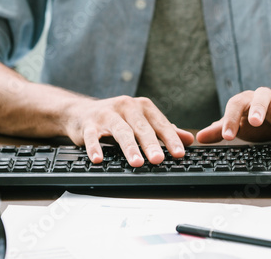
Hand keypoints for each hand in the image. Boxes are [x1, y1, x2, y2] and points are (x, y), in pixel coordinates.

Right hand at [64, 96, 193, 166]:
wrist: (81, 112)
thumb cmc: (118, 118)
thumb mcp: (142, 121)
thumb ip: (164, 130)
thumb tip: (189, 139)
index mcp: (143, 107)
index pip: (160, 124)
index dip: (170, 139)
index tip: (180, 153)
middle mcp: (126, 107)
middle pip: (141, 128)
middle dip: (151, 144)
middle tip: (159, 160)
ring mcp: (107, 115)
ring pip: (120, 131)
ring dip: (129, 147)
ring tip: (137, 162)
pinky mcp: (88, 124)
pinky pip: (92, 137)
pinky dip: (95, 148)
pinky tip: (98, 159)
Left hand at [196, 87, 270, 143]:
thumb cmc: (261, 122)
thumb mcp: (240, 126)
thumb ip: (221, 130)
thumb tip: (200, 136)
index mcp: (249, 100)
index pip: (236, 104)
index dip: (230, 119)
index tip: (227, 136)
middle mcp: (266, 99)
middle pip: (260, 96)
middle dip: (257, 107)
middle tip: (253, 121)